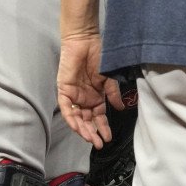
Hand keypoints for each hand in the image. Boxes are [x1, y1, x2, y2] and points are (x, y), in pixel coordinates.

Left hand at [57, 33, 123, 148]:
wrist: (85, 41)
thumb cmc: (99, 56)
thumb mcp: (109, 78)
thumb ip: (113, 94)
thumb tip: (120, 108)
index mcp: (95, 96)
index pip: (99, 116)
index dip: (103, 127)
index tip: (109, 138)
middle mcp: (84, 98)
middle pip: (87, 120)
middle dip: (93, 132)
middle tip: (99, 144)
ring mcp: (74, 96)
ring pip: (77, 118)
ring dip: (83, 129)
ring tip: (90, 139)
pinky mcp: (64, 91)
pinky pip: (67, 109)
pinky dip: (72, 118)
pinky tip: (78, 127)